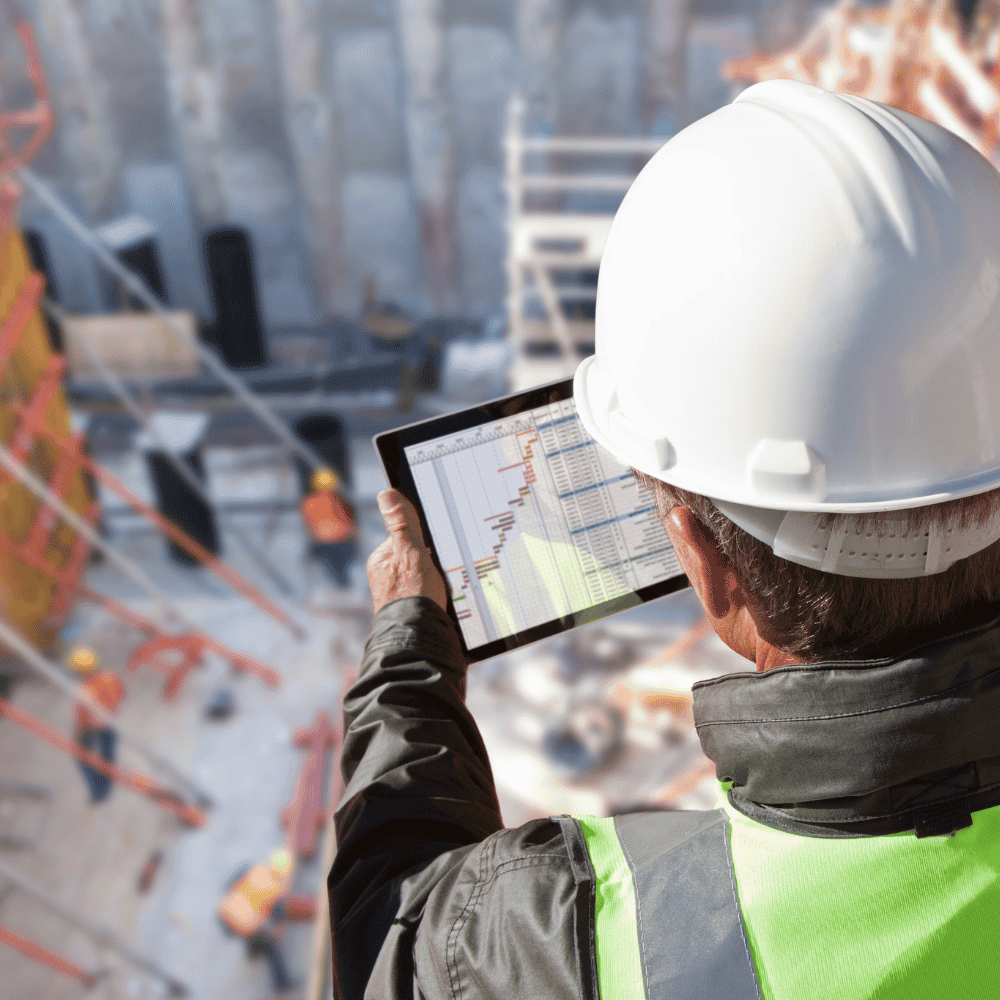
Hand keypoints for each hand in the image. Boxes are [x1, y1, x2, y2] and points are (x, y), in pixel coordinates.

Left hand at [367, 489, 448, 614]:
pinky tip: (446, 600)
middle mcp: (388, 578)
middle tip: (441, 572)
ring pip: (429, 576)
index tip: (435, 550)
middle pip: (419, 556)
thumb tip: (387, 494)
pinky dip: (442, 595)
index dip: (424, 541)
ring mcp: (401, 594)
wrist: (420, 639)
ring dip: (440, 580)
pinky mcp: (415, 609)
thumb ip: (402, 524)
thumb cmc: (412, 597)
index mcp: (381, 561)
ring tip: (443, 589)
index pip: (406, 537)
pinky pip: (433, 593)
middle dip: (435, 562)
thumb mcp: (410, 553)